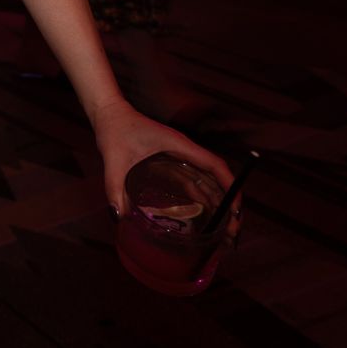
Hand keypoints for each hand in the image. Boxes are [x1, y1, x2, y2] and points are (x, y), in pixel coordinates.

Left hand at [90, 99, 236, 233]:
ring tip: (223, 232)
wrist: (110, 114)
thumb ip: (114, 187)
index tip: (236, 210)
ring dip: (217, 204)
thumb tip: (119, 216)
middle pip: (216, 178)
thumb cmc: (114, 130)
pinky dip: (202, 198)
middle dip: (228, 204)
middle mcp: (185, 151)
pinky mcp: (172, 161)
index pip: (214, 166)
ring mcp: (180, 156)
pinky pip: (193, 181)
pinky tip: (204, 216)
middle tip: (231, 233)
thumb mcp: (113, 159)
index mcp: (179, 146)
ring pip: (206, 181)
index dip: (230, 187)